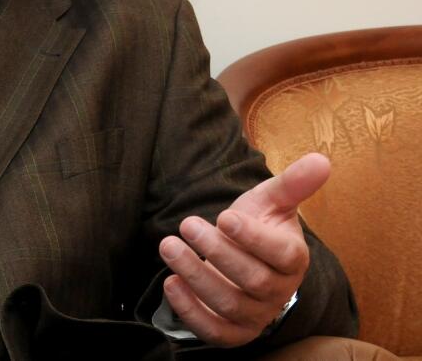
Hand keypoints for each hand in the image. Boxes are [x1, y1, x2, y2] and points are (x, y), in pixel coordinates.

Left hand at [158, 152, 329, 346]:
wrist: (241, 257)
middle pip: (253, 280)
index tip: (224, 217)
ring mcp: (255, 315)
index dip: (254, 238)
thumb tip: (322, 159)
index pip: (282, 255)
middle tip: (187, 225)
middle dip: (217, 252)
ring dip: (196, 275)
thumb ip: (293, 183)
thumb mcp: (271, 201)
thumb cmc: (256, 226)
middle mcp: (278, 292)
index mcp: (293, 259)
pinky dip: (190, 311)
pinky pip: (214, 332)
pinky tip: (170, 283)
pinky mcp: (231, 331)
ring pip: (229, 305)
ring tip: (169, 246)